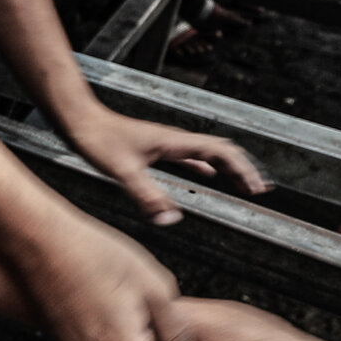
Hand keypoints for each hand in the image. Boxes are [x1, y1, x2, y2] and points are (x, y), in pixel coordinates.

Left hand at [57, 107, 267, 221]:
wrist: (80, 121)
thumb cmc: (98, 139)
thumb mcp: (123, 172)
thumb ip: (146, 196)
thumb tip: (170, 220)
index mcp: (175, 142)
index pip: (222, 152)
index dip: (242, 170)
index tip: (255, 188)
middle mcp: (176, 140)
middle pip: (222, 151)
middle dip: (244, 169)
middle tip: (259, 189)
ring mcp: (168, 143)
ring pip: (209, 154)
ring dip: (228, 168)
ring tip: (243, 185)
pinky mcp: (157, 148)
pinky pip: (190, 157)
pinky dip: (205, 168)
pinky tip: (208, 178)